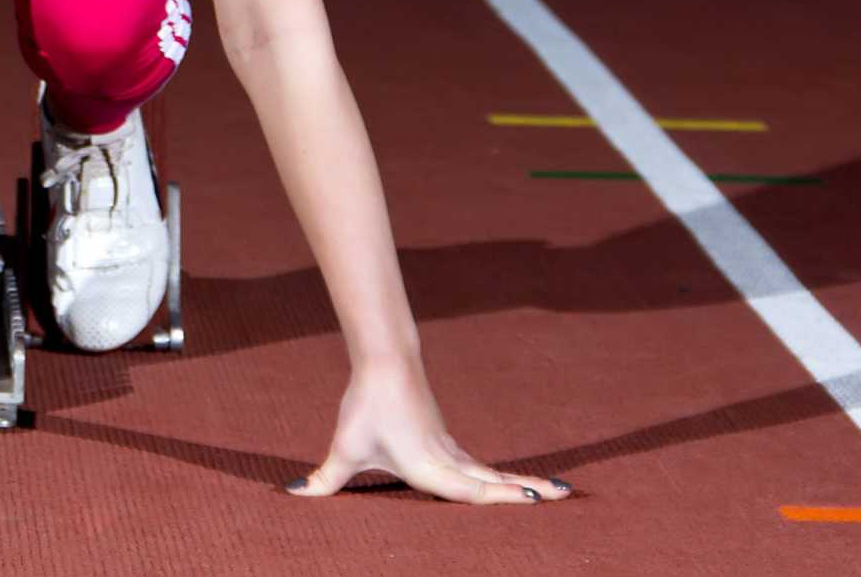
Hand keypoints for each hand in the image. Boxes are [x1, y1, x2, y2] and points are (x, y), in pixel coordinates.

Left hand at [286, 353, 572, 504]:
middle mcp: (447, 460)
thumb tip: (294, 495)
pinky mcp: (445, 439)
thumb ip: (325, 479)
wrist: (384, 360)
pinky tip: (509, 483)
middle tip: (566, 497)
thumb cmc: (366, 406)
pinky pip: (479, 465)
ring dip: (521, 483)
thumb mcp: (344, 448)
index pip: (471, 492)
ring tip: (556, 491)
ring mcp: (450, 448)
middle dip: (528, 492)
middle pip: (494, 482)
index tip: (536, 500)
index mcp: (429, 468)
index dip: (503, 499)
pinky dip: (500, 477)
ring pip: (491, 472)